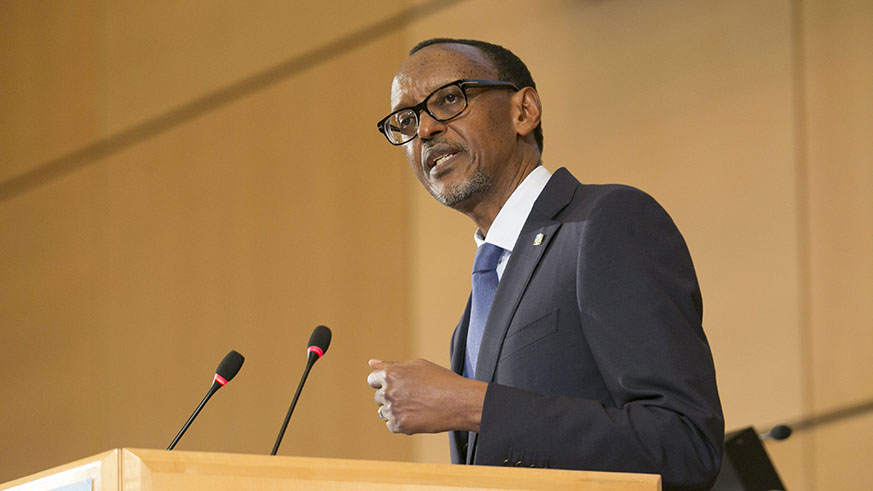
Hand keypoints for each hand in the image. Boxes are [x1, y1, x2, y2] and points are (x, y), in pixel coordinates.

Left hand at [367, 358, 486, 434]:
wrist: (459, 401)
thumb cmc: (441, 380)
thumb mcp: (416, 365)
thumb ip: (390, 365)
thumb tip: (371, 363)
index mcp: (391, 374)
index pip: (372, 380)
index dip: (384, 382)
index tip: (397, 386)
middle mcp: (388, 391)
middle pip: (378, 397)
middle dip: (391, 396)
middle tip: (412, 396)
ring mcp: (393, 409)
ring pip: (384, 412)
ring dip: (395, 410)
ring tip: (416, 406)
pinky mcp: (399, 425)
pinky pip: (391, 425)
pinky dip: (401, 422)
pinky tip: (416, 416)